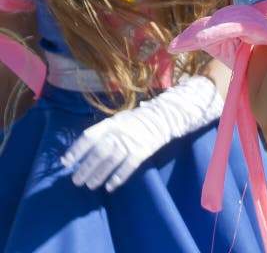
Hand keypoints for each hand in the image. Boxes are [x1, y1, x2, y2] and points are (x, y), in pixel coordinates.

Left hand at [61, 75, 222, 191]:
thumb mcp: (119, 120)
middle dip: (85, 168)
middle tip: (76, 181)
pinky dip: (118, 177)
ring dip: (98, 176)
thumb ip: (102, 132)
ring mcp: (131, 141)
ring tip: (90, 186)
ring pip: (110, 162)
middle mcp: (119, 132)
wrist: (164, 117)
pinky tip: (110, 186)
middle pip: (98, 153)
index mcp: (112, 123)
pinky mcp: (143, 151)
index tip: (66, 163)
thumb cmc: (137, 120)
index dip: (76, 150)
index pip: (89, 136)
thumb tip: (80, 149)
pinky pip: (128, 167)